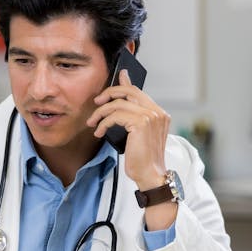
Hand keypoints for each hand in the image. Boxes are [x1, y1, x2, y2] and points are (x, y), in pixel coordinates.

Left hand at [86, 69, 169, 190]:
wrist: (150, 175)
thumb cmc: (142, 159)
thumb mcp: (136, 135)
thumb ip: (131, 118)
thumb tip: (118, 106)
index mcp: (159, 114)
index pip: (139, 92)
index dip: (126, 83)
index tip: (119, 75)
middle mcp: (157, 112)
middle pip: (129, 91)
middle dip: (109, 93)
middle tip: (96, 102)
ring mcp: (151, 116)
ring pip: (118, 104)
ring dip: (100, 113)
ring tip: (92, 123)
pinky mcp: (141, 123)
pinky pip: (115, 116)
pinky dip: (103, 123)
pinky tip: (99, 132)